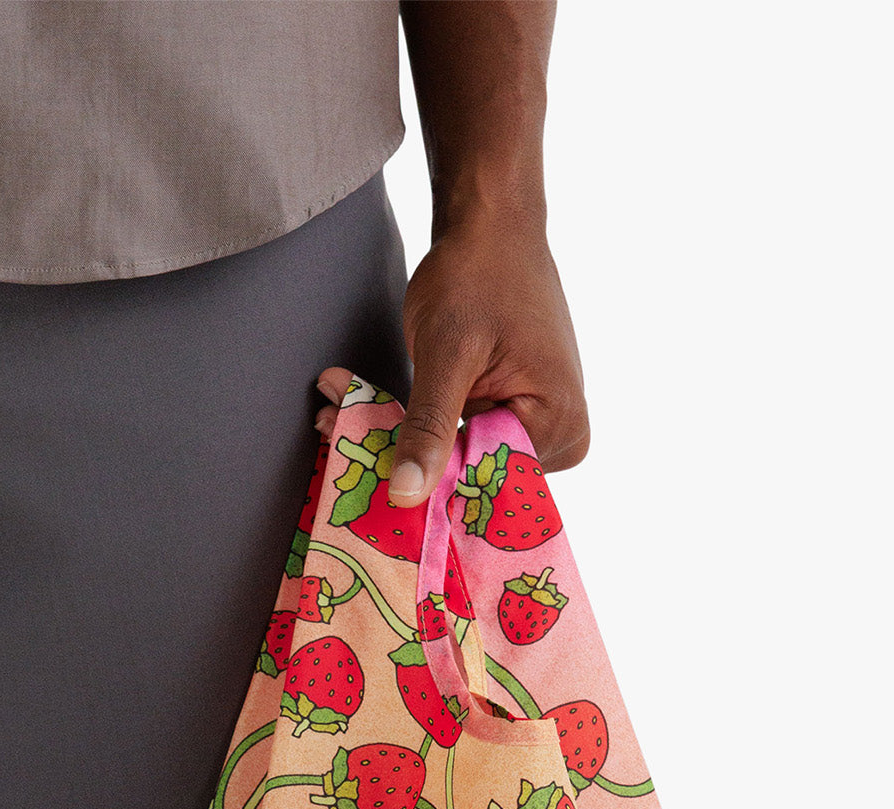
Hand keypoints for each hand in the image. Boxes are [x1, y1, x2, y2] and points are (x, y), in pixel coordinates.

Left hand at [315, 215, 588, 506]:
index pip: (486, 486)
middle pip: (472, 476)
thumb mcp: (445, 353)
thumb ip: (429, 428)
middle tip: (331, 426)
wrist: (492, 226)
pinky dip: (415, 426)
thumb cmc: (477, 274)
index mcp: (561, 427)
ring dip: (400, 442)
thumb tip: (407, 496)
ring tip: (338, 413)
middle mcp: (563, 438)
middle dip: (403, 456)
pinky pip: (463, 439)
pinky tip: (369, 410)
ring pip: (459, 461)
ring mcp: (543, 427)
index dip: (424, 480)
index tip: (360, 464)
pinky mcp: (519, 414)